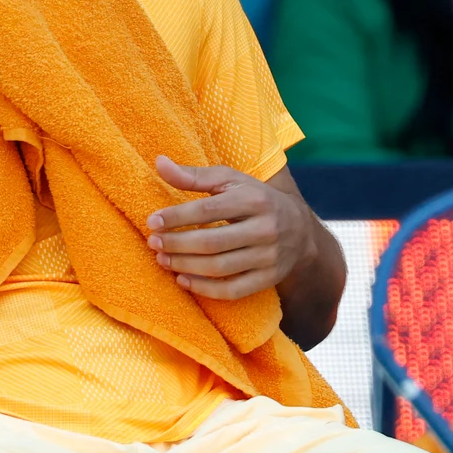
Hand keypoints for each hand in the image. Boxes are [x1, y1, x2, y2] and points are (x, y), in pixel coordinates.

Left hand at [145, 156, 314, 300]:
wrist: (300, 229)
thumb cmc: (255, 199)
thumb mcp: (230, 180)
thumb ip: (194, 175)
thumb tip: (159, 162)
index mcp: (254, 200)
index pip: (209, 210)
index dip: (177, 217)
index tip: (152, 221)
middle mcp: (265, 229)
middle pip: (212, 242)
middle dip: (177, 244)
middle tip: (153, 243)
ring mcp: (269, 257)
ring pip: (219, 268)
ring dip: (185, 266)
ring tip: (162, 259)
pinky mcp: (268, 279)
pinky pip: (232, 290)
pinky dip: (204, 289)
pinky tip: (183, 280)